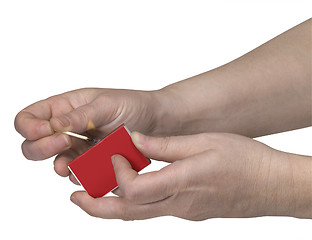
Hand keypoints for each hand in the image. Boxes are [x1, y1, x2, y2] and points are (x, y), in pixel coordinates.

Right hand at [15, 88, 159, 179]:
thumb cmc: (131, 105)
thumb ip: (79, 116)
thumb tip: (53, 127)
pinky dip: (80, 176)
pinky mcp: (92, 162)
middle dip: (42, 148)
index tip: (45, 131)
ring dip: (60, 166)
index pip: (29, 118)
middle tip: (64, 143)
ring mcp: (79, 148)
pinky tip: (88, 172)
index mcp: (64, 108)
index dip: (29, 126)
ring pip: (54, 163)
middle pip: (33, 144)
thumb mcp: (105, 104)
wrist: (154, 121)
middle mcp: (67, 129)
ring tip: (72, 164)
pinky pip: (78, 174)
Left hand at [70, 132, 310, 219]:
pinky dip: (133, 204)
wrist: (272, 185)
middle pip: (127, 213)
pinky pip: (153, 212)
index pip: (133, 189)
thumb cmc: (244, 160)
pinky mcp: (188, 213)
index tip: (112, 155)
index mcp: (182, 183)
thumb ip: (165, 145)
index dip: (115, 173)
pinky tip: (128, 191)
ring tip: (90, 196)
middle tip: (73, 198)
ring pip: (137, 216)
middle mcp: (178, 205)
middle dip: (95, 207)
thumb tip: (135, 140)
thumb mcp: (204, 143)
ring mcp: (183, 213)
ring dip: (110, 207)